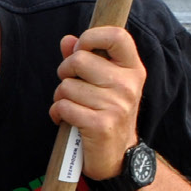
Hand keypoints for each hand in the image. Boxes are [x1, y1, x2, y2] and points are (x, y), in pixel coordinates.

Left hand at [50, 26, 147, 181]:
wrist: (118, 156)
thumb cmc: (107, 113)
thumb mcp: (104, 83)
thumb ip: (86, 58)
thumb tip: (67, 40)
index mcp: (132, 69)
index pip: (116, 35)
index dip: (91, 36)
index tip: (82, 50)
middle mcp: (128, 84)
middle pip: (79, 59)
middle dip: (65, 73)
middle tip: (72, 86)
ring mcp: (116, 105)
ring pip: (66, 86)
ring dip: (61, 97)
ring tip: (73, 107)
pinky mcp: (101, 124)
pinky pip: (63, 106)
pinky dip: (57, 113)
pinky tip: (66, 120)